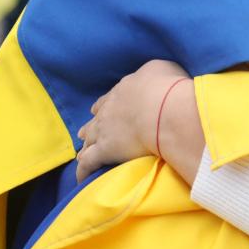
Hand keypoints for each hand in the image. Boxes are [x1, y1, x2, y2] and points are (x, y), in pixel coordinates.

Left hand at [76, 59, 188, 182]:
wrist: (164, 109)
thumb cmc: (168, 88)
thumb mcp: (162, 69)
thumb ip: (153, 74)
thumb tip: (154, 78)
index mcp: (123, 90)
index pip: (109, 99)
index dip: (103, 106)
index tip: (98, 110)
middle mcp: (109, 109)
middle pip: (95, 119)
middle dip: (90, 126)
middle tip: (84, 133)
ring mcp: (104, 130)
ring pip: (88, 140)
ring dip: (84, 146)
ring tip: (80, 154)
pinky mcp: (105, 150)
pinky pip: (88, 163)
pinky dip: (83, 171)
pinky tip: (80, 179)